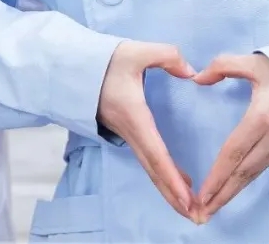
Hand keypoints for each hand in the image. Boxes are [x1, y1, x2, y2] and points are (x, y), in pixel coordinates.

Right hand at [97, 41, 196, 219]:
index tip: (187, 196)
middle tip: (195, 216)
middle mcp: (130, 132)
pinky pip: (149, 161)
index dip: (172, 176)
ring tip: (191, 209)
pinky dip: (164, 176)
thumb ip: (167, 56)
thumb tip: (191, 71)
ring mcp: (128, 135)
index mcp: (135, 116)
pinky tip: (180, 185)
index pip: (157, 153)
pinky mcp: (129, 133)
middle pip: (154, 171)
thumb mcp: (136, 52)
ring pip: (151, 169)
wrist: (73, 67)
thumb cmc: (105, 60)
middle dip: (174, 195)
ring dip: (169, 190)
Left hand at [190, 54, 268, 223]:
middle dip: (221, 194)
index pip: (234, 152)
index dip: (216, 175)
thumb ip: (224, 65)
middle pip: (243, 171)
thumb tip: (197, 78)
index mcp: (263, 116)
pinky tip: (233, 188)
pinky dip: (245, 181)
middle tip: (201, 214)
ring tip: (212, 208)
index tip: (200, 193)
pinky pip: (262, 168)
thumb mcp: (256, 61)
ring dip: (232, 192)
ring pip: (253, 174)